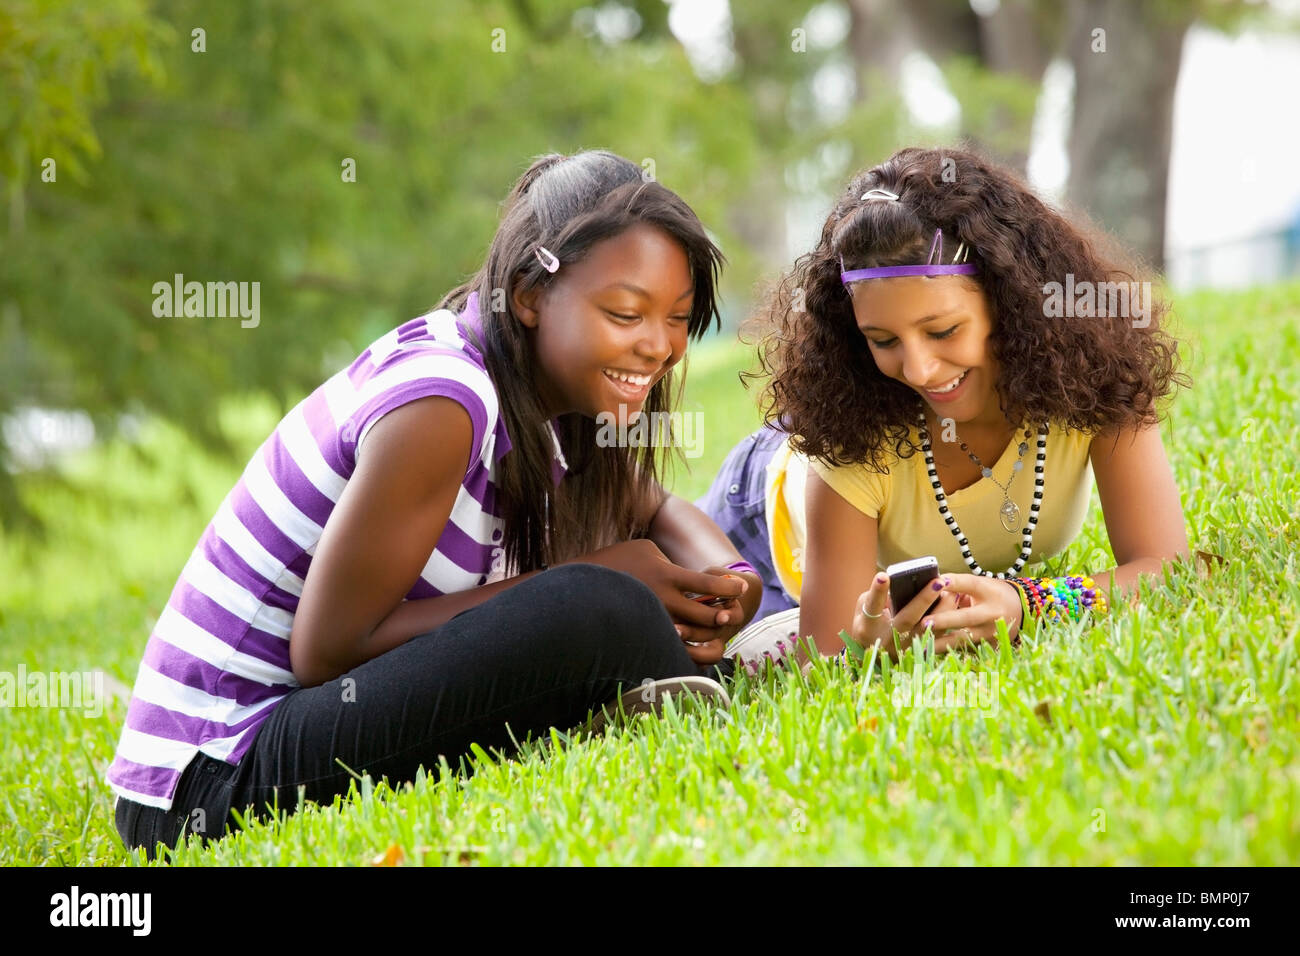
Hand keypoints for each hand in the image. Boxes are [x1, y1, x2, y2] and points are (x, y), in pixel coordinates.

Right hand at [565, 541, 747, 664]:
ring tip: (717, 626)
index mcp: (665, 575)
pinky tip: (695, 638)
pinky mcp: (643, 632)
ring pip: (692, 634)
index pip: (707, 583)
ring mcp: (652, 619)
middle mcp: (662, 600)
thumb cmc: (617, 561)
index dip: (729, 586)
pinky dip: (688, 643)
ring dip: (709, 631)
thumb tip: (693, 580)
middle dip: (723, 613)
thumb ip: (672, 563)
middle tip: (733, 611)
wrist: (581, 585)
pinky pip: (672, 644)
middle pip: (705, 614)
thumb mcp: (646, 549)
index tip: (743, 586)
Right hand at [850, 573, 967, 661]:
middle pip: (907, 619)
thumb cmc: (869, 624)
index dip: (878, 591)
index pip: (873, 605)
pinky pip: (936, 638)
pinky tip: (954, 605)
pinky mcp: (917, 654)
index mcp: (867, 626)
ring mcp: (903, 650)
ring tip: (952, 591)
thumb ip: (878, 596)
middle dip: (924, 599)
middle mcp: (886, 640)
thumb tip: (905, 585)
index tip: (884, 575)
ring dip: (942, 610)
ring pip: (927, 630)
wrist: (873, 657)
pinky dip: (946, 621)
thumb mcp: (863, 610)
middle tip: (938, 581)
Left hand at [916, 573, 1023, 652]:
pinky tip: (930, 654)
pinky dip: (947, 652)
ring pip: (964, 639)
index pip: (970, 583)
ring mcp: (991, 632)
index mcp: (987, 591)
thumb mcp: (978, 584)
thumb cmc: (990, 593)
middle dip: (945, 621)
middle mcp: (991, 612)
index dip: (954, 583)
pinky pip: (965, 650)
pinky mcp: (989, 646)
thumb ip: (956, 585)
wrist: (1020, 610)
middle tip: (923, 623)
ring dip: (942, 643)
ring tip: (922, 646)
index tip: (937, 582)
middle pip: (967, 617)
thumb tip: (928, 587)